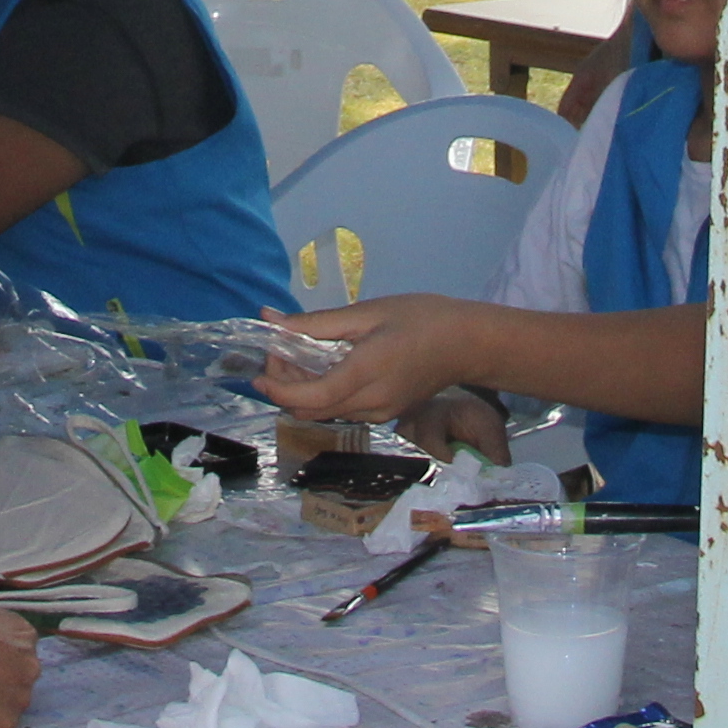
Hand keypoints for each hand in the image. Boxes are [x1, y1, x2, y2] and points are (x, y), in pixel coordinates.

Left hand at [258, 293, 489, 426]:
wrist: (467, 344)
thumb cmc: (420, 318)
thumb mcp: (367, 312)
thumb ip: (316, 322)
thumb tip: (270, 320)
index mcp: (365, 374)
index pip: (308, 398)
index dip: (277, 388)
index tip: (260, 368)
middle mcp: (369, 404)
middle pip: (310, 410)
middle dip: (285, 387)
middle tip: (280, 352)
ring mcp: (379, 414)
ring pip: (324, 413)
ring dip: (302, 391)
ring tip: (299, 355)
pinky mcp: (385, 415)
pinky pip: (342, 410)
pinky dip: (323, 393)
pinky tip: (325, 366)